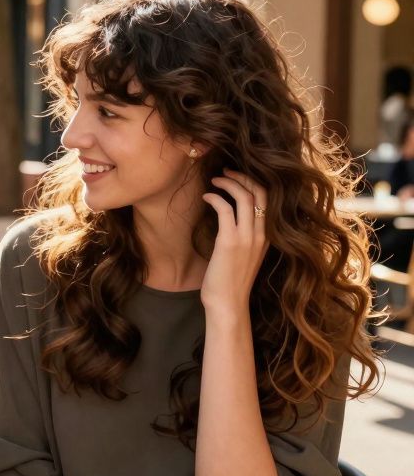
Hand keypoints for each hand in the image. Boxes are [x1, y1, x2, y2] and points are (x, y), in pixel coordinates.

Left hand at [201, 169, 267, 317]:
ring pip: (244, 197)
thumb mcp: (245, 255)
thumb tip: (231, 217)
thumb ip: (245, 236)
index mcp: (268, 237)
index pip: (269, 199)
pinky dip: (215, 197)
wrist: (228, 304)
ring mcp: (247, 238)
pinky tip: (206, 197)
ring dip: (228, 183)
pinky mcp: (230, 242)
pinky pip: (225, 209)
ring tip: (214, 180)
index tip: (238, 176)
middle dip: (243, 177)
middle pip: (260, 193)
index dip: (254, 182)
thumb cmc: (231, 281)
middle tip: (226, 171)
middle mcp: (262, 234)